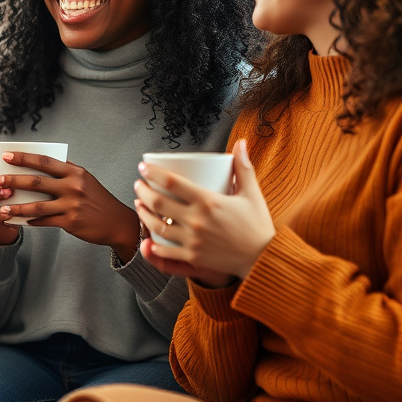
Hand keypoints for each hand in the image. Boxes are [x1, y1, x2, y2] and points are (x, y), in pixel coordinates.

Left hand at [0, 151, 140, 259]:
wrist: (118, 222)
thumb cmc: (97, 199)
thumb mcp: (85, 179)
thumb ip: (65, 172)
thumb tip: (40, 163)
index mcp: (74, 172)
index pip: (44, 161)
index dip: (23, 158)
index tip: (6, 156)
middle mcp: (73, 186)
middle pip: (36, 181)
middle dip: (14, 180)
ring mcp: (72, 205)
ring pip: (37, 205)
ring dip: (17, 206)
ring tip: (1, 207)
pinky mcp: (71, 222)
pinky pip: (45, 221)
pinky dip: (32, 221)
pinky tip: (20, 220)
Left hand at [134, 139, 275, 281]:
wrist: (264, 259)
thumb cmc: (257, 225)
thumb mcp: (252, 194)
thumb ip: (244, 168)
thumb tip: (241, 142)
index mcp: (208, 201)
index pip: (171, 182)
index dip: (152, 173)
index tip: (143, 168)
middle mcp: (197, 220)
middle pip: (158, 202)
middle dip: (142, 191)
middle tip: (138, 184)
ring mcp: (193, 240)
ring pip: (157, 225)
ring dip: (142, 214)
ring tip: (138, 204)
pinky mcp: (193, 257)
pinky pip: (166, 250)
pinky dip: (153, 243)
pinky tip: (147, 236)